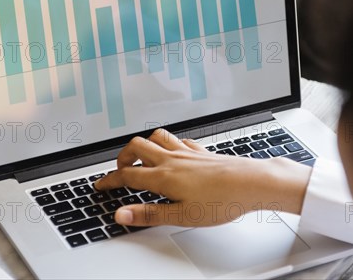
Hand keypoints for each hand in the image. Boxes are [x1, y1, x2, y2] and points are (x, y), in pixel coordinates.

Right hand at [94, 128, 311, 227]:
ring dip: (143, 145)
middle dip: (121, 157)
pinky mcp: (201, 151)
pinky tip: (173, 152)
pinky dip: (167, 143)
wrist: (252, 182)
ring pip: (156, 137)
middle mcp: (173, 159)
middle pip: (136, 147)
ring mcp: (187, 152)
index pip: (127, 175)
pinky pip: (178, 140)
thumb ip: (149, 214)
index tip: (101, 185)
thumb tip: (122, 214)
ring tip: (141, 157)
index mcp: (164, 177)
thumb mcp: (182, 215)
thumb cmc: (222, 200)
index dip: (110, 180)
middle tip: (119, 170)